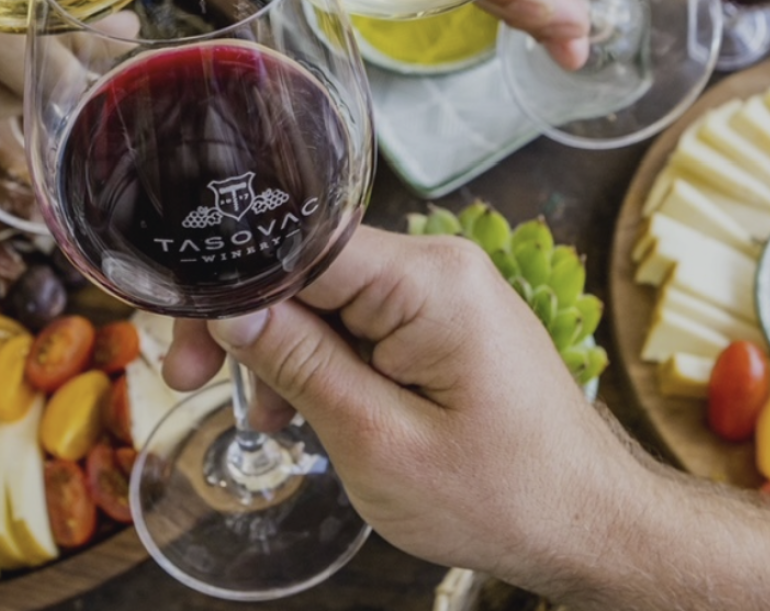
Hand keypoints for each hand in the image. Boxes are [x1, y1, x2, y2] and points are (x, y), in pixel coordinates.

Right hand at [163, 226, 644, 590]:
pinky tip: (300, 405)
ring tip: (263, 414)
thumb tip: (231, 309)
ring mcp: (442, 291)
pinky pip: (359, 320)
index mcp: (430, 281)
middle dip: (247, 322)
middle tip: (189, 376)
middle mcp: (438, 266)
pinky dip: (321, 359)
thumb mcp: (378, 442)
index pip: (301, 246)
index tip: (183, 332)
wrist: (586, 522)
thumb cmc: (502, 495)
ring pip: (327, 297)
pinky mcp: (441, 319)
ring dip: (280, 348)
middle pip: (308, 268)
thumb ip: (300, 365)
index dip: (232, 283)